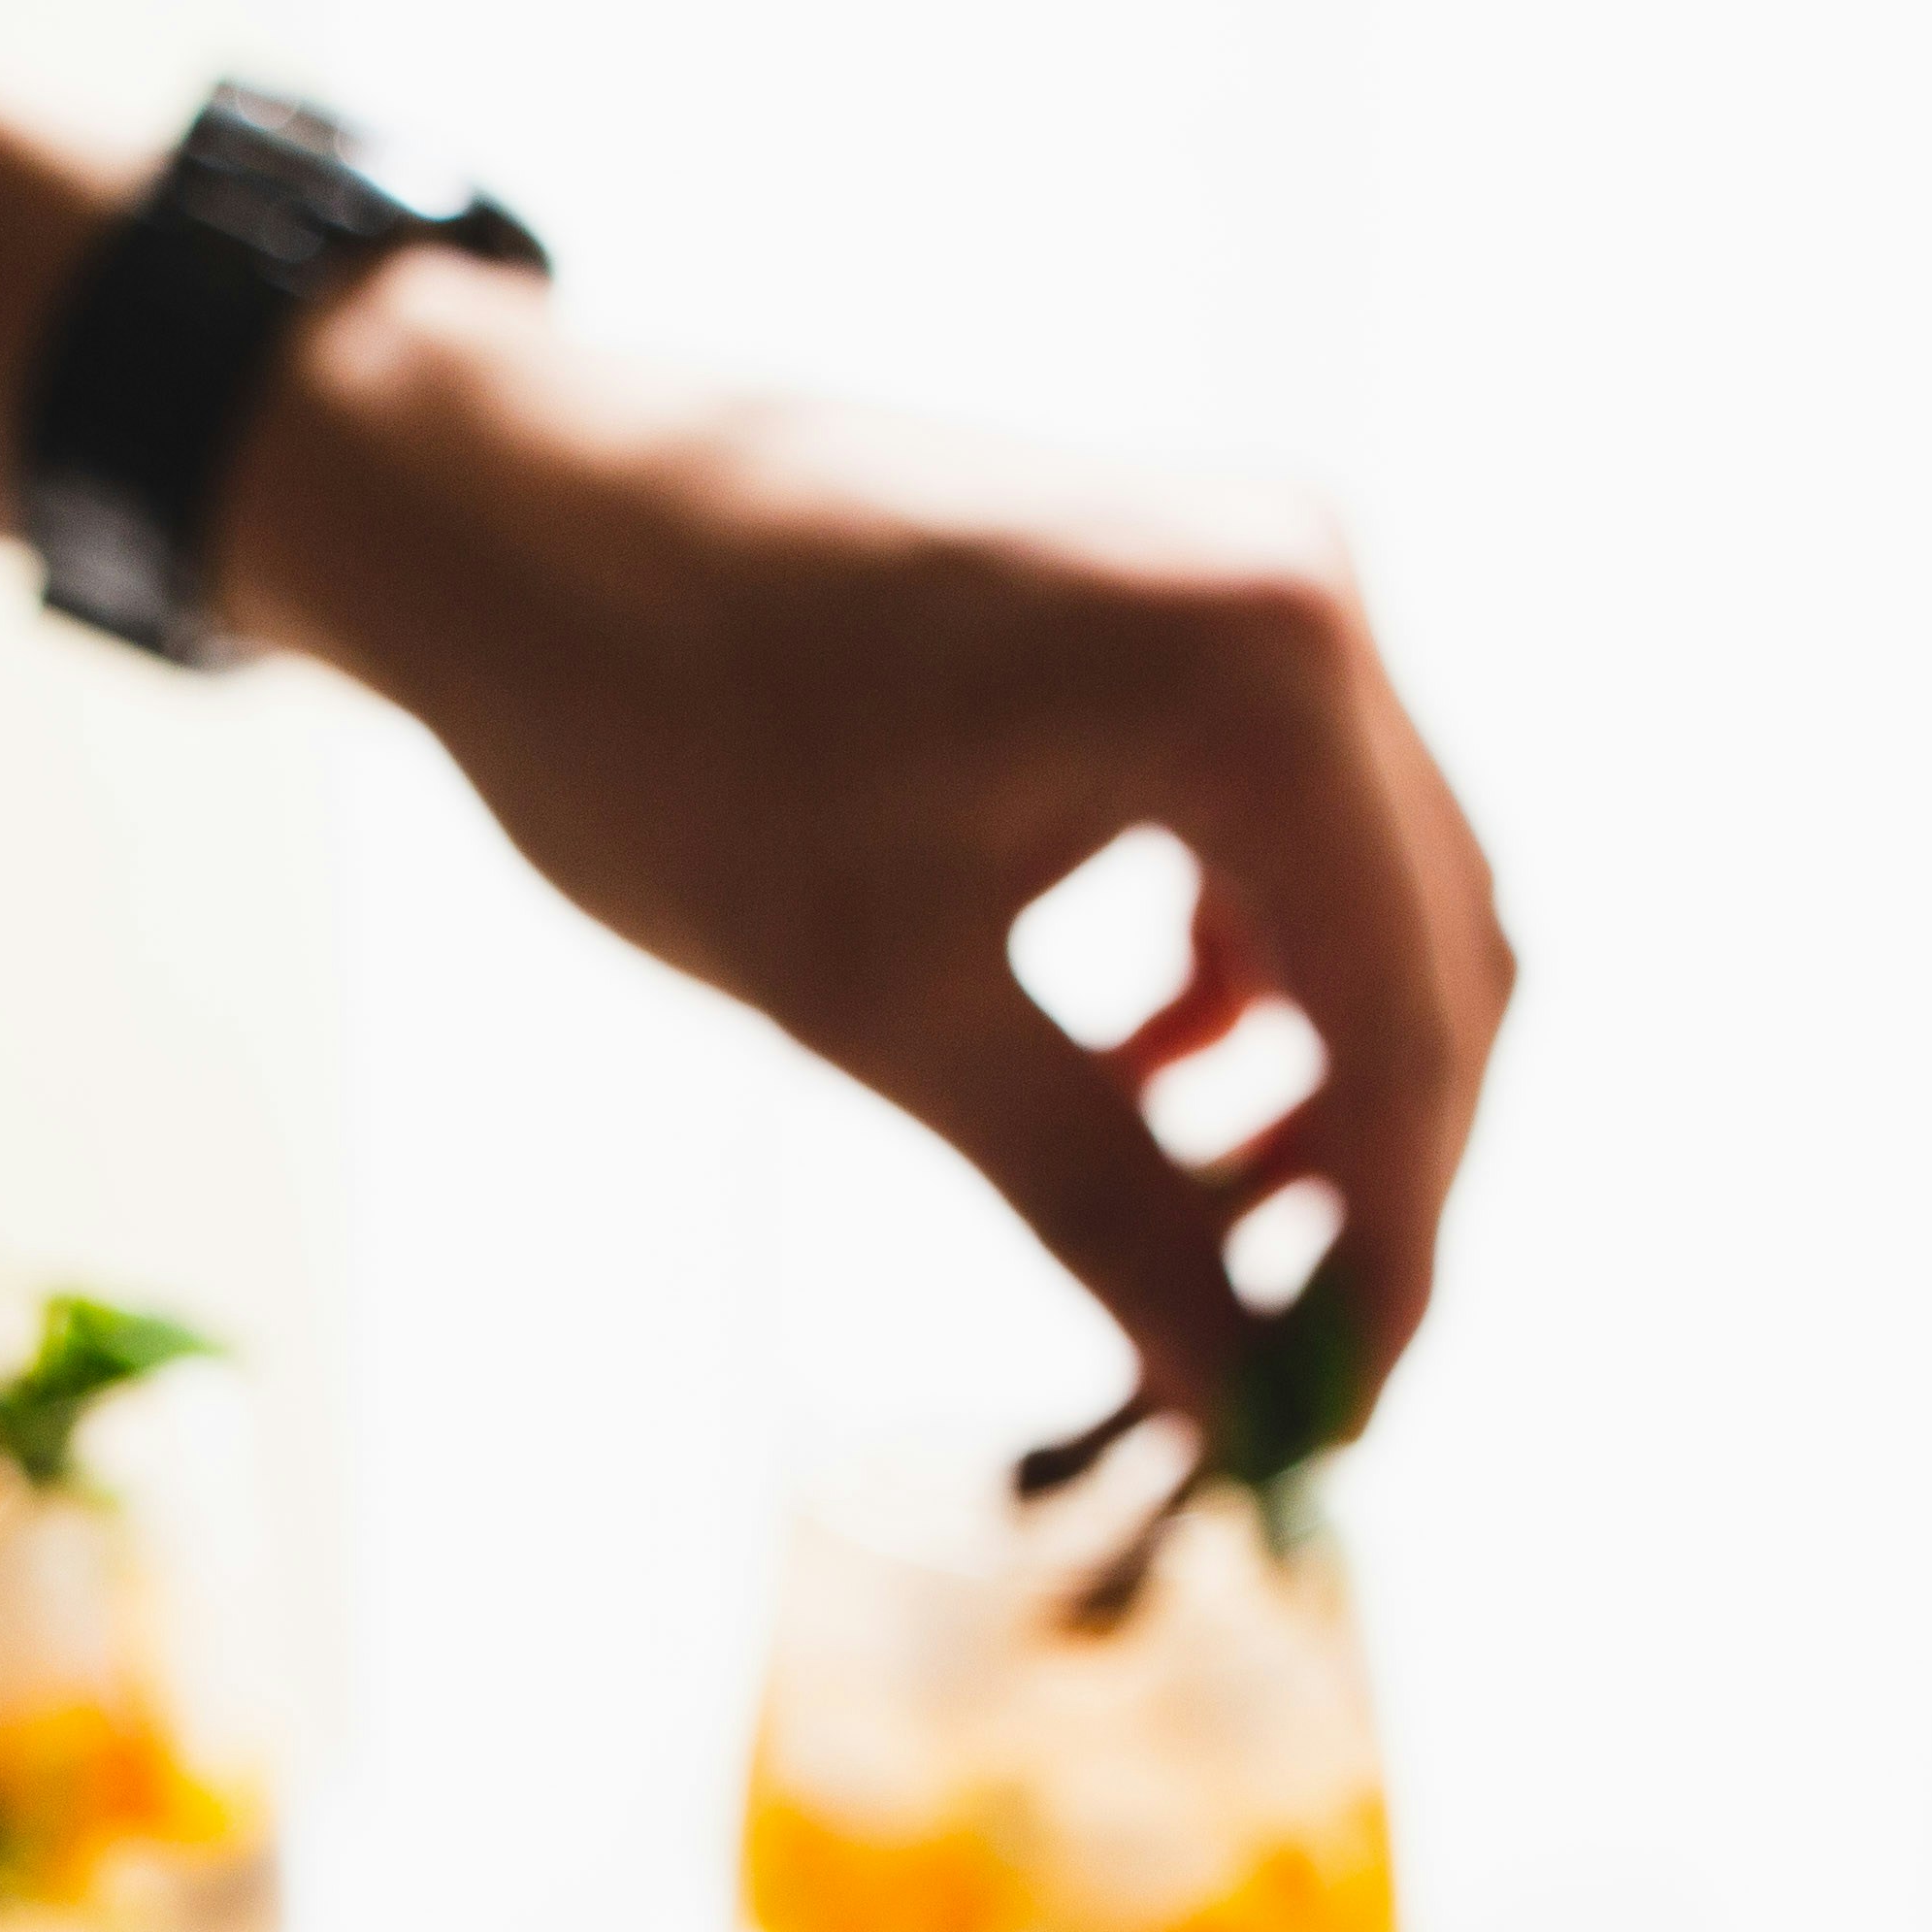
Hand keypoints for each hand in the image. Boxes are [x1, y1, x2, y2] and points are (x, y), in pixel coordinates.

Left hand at [226, 256, 1512, 1440]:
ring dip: (1314, 1077)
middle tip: (1279, 1361)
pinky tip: (1143, 1073)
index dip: (1392, 1243)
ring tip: (1202, 1232)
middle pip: (1430, 949)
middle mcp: (1303, 588)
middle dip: (1371, 1171)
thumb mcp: (887, 1004)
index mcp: (1258, 673)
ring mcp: (1250, 571)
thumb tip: (1230, 1394)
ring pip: (1369, 891)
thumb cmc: (658, 728)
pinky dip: (1247, 972)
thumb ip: (1097, 1201)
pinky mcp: (1181, 587)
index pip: (1408, 1015)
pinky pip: (1285, 820)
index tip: (1338, 1421)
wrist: (501, 510)